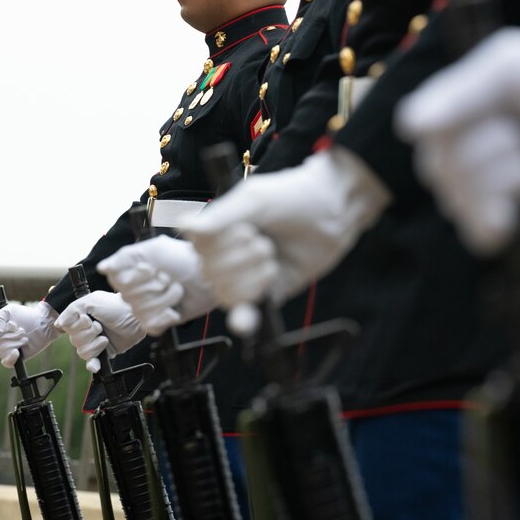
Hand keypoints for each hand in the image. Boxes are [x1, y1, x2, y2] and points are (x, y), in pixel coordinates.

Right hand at [0, 301, 60, 367]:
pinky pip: (6, 363)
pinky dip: (11, 358)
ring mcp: (7, 349)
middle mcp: (0, 339)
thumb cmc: (26, 316)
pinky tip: (17, 352)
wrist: (43, 323)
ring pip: (1, 351)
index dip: (2, 329)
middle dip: (13, 335)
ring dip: (16, 343)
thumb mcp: (9, 310)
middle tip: (23, 331)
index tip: (14, 324)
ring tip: (25, 338)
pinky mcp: (16, 357)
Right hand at [54, 291, 144, 372]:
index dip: (77, 326)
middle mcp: (87, 330)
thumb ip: (72, 310)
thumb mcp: (92, 300)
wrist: (135, 319)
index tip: (87, 319)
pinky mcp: (104, 353)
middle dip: (88, 334)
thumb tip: (58, 323)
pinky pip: (92, 363)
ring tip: (105, 338)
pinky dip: (92, 364)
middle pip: (74, 341)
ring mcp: (96, 342)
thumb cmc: (116, 306)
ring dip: (94, 345)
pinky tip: (95, 364)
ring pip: (82, 352)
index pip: (67, 327)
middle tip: (100, 326)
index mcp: (82, 317)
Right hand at [97, 236, 215, 334]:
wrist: (209, 276)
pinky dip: (166, 317)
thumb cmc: (184, 258)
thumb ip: (125, 257)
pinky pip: (152, 326)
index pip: (119, 283)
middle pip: (131, 298)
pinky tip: (175, 308)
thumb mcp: (154, 249)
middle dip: (155, 287)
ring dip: (166, 299)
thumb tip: (102, 267)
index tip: (151, 268)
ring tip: (177, 290)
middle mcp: (137, 290)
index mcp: (132, 273)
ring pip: (142, 312)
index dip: (138, 277)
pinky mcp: (160, 321)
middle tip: (169, 278)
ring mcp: (149, 306)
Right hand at [176, 147, 391, 309]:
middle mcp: (229, 253)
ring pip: (229, 292)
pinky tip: (243, 323)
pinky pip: (248, 311)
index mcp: (220, 229)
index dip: (219, 246)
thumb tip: (184, 225)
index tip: (244, 229)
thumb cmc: (292, 196)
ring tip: (272, 257)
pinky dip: (243, 319)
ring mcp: (248, 274)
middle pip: (213, 273)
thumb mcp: (254, 200)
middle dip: (242, 258)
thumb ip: (220, 217)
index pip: (198, 250)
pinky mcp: (270, 292)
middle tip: (264, 241)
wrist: (334, 210)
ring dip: (252, 276)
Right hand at [395, 26, 519, 251]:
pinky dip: (493, 223)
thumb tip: (411, 126)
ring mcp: (483, 187)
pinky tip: (512, 209)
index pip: (419, 126)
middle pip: (438, 168)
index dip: (447, 127)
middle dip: (484, 152)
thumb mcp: (509, 69)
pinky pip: (479, 235)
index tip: (489, 113)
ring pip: (457, 201)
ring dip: (501, 179)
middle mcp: (459, 150)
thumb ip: (461, 93)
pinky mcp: (509, 219)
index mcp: (454, 110)